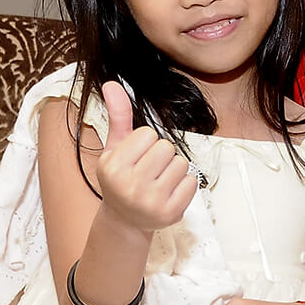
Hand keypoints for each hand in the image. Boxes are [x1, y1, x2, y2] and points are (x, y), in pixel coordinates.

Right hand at [96, 81, 199, 232]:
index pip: (148, 134)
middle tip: (149, 170)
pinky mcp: (171, 213)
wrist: (125, 220)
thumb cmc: (120, 179)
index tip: (137, 157)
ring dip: (174, 169)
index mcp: (113, 167)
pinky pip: (192, 181)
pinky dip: (184, 184)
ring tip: (158, 181)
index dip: (145, 142)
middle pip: (166, 147)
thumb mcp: (113, 148)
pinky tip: (169, 192)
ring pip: (181, 163)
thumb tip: (112, 83)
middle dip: (161, 155)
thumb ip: (117, 116)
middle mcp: (131, 186)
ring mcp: (152, 202)